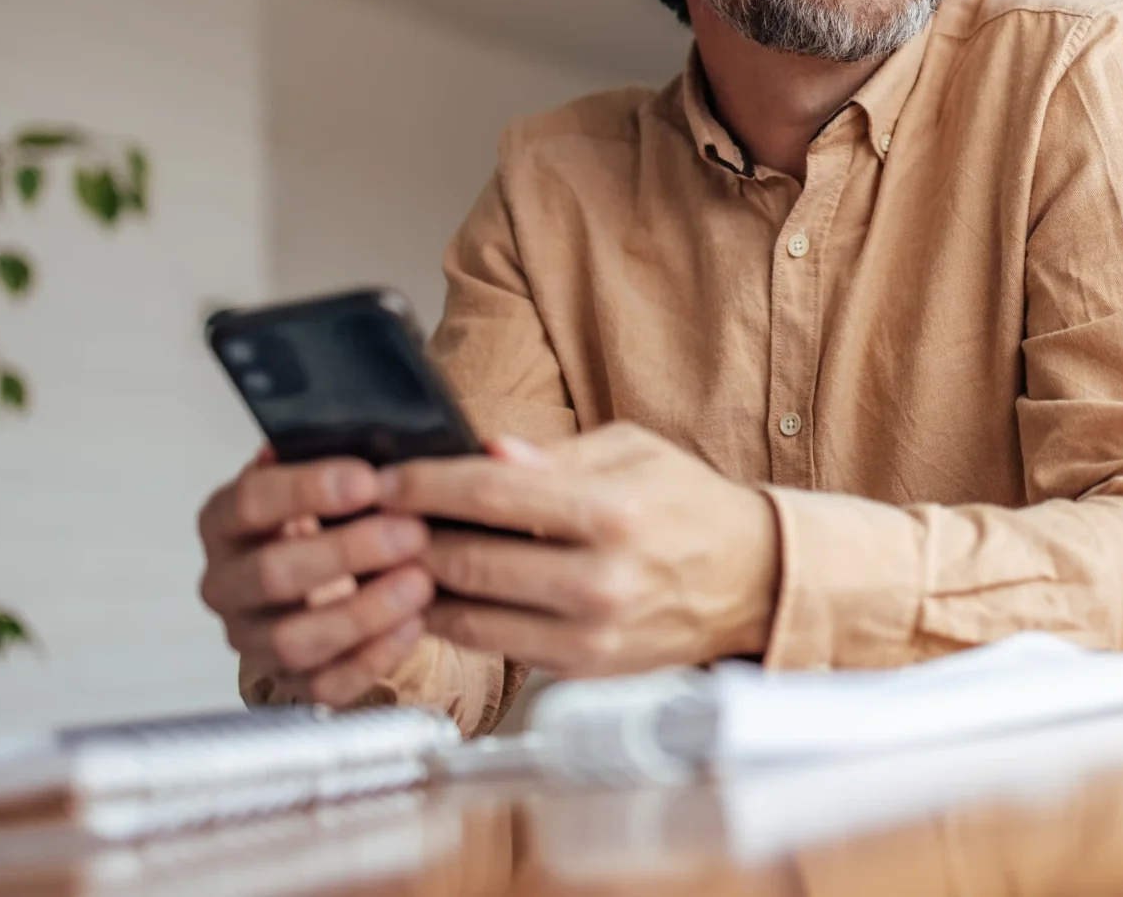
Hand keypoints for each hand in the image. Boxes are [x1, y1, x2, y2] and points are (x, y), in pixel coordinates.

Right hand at [197, 450, 434, 706]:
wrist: (331, 573)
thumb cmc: (331, 516)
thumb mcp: (328, 479)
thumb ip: (341, 457)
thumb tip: (383, 439)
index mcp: (226, 522)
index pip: (249, 502)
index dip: (308, 489)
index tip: (369, 479)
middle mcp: (227, 583)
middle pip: (271, 574)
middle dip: (348, 552)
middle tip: (411, 532)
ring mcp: (253, 638)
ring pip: (293, 640)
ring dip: (363, 611)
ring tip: (420, 582)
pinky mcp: (288, 681)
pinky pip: (324, 683)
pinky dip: (372, 657)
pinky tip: (413, 624)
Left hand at [377, 423, 777, 676]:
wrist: (752, 579)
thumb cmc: (690, 507)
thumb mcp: (633, 453)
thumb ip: (553, 456)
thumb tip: (486, 452)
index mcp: (612, 513)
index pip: (490, 496)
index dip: (424, 486)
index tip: (385, 479)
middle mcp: (600, 581)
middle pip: (466, 563)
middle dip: (405, 539)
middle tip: (371, 520)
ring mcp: (589, 635)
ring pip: (468, 616)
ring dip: (419, 588)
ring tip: (392, 559)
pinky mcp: (582, 669)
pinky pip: (496, 646)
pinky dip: (459, 619)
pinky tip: (441, 592)